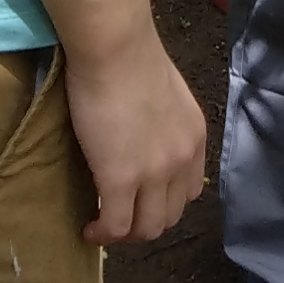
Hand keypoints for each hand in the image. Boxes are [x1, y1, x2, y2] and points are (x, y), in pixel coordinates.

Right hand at [62, 30, 207, 244]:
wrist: (115, 47)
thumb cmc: (131, 57)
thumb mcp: (167, 95)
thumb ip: (164, 123)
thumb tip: (144, 135)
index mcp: (195, 137)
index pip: (189, 190)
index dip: (163, 201)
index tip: (140, 199)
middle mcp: (182, 160)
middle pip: (169, 215)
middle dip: (144, 222)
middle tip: (118, 216)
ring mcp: (154, 173)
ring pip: (146, 229)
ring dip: (124, 234)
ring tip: (103, 225)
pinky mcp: (120, 179)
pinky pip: (114, 226)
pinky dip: (102, 234)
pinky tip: (89, 229)